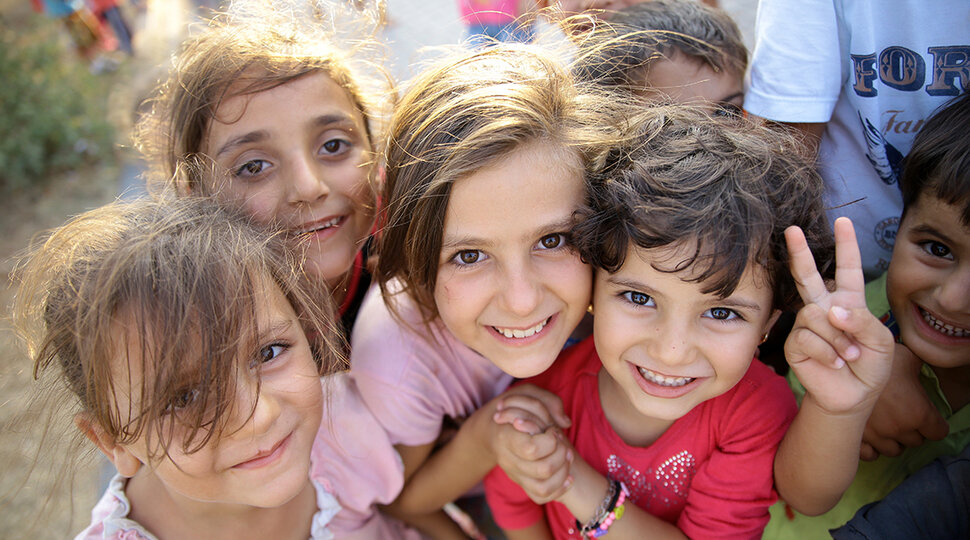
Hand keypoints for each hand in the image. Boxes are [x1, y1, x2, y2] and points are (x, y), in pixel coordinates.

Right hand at [489, 385, 573, 503]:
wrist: (489, 431)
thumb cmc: (512, 409)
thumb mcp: (527, 394)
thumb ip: (548, 401)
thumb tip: (564, 423)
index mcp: (506, 436)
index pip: (531, 449)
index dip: (550, 440)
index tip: (551, 430)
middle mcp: (508, 460)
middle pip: (543, 469)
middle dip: (561, 454)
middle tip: (562, 443)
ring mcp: (515, 474)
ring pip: (543, 487)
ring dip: (562, 472)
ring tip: (566, 457)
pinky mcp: (522, 484)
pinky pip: (542, 496)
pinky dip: (559, 489)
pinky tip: (568, 475)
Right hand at [784, 217, 893, 414]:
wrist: (852, 396)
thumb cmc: (870, 366)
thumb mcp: (881, 341)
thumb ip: (862, 321)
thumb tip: (831, 310)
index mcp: (848, 302)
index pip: (847, 269)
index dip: (846, 245)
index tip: (842, 222)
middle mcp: (824, 308)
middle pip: (808, 275)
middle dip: (800, 252)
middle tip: (791, 230)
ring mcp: (806, 325)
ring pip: (816, 316)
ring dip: (838, 340)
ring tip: (848, 356)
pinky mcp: (794, 343)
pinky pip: (807, 338)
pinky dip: (826, 353)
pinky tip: (834, 363)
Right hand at [860, 343, 947, 459]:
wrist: (842, 365)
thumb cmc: (878, 360)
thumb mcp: (908, 358)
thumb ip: (920, 370)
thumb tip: (922, 371)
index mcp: (918, 413)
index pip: (938, 432)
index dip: (934, 423)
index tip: (928, 415)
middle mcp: (899, 429)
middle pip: (915, 441)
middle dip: (913, 430)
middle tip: (904, 415)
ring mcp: (876, 436)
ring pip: (893, 450)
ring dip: (893, 440)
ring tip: (887, 426)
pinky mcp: (856, 438)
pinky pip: (869, 454)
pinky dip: (872, 448)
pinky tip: (871, 435)